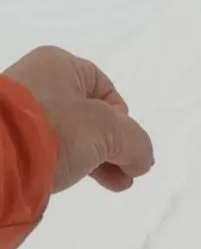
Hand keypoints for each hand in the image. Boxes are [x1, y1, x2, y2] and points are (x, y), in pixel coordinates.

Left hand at [4, 46, 153, 192]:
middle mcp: (36, 80)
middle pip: (89, 116)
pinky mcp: (7, 138)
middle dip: (113, 146)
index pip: (107, 91)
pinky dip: (68, 163)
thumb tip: (140, 161)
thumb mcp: (111, 132)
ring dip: (96, 158)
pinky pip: (47, 148)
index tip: (126, 146)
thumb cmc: (56, 129)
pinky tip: (80, 181)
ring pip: (70, 134)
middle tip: (127, 172)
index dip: (124, 121)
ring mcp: (18, 110)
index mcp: (59, 64)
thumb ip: (137, 143)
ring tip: (113, 183)